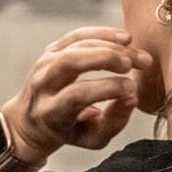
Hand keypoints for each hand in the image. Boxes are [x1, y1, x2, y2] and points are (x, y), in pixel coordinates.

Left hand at [1, 27, 153, 162]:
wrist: (33, 121)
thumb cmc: (68, 130)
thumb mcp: (92, 138)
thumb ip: (114, 122)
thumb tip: (131, 97)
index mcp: (50, 111)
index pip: (77, 94)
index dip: (107, 88)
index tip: (132, 89)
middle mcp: (42, 84)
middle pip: (71, 61)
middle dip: (105, 58)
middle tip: (132, 64)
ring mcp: (45, 63)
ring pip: (77, 44)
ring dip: (112, 46)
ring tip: (138, 57)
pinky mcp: (52, 49)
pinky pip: (78, 35)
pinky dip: (104, 34)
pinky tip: (126, 39)